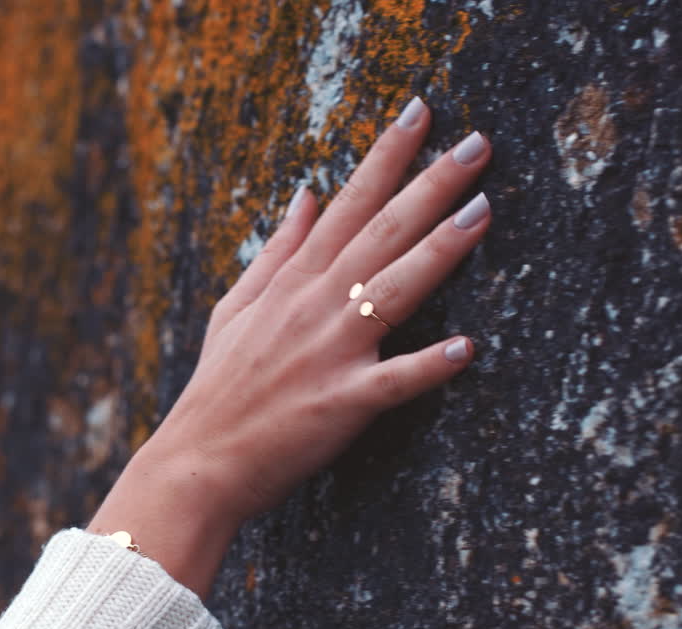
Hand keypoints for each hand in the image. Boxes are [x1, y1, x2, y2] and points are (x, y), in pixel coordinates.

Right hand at [89, 97, 491, 595]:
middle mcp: (314, 307)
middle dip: (430, 185)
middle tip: (477, 146)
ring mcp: (329, 353)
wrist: (198, 462)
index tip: (421, 114)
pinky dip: (426, 367)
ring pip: (393, 290)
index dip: (386, 157)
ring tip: (482, 213)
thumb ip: (277, 251)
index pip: (347, 206)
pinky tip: (466, 349)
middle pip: (380, 234)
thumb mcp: (237, 307)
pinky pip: (392, 383)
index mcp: (292, 283)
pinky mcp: (341, 404)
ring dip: (439, 251)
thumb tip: (307, 195)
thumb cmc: (219, 388)